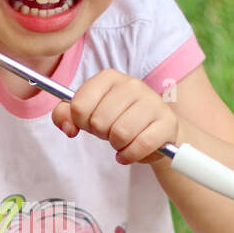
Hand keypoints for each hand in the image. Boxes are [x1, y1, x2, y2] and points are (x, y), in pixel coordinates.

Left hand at [52, 68, 178, 163]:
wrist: (156, 131)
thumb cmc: (118, 120)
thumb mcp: (89, 114)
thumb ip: (66, 115)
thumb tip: (68, 127)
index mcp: (109, 77)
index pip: (79, 106)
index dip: (81, 122)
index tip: (91, 122)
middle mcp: (132, 84)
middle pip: (99, 121)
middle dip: (101, 134)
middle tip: (110, 132)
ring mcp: (152, 102)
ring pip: (120, 133)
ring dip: (117, 145)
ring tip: (122, 140)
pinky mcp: (167, 123)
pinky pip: (141, 145)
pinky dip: (130, 155)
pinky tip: (129, 152)